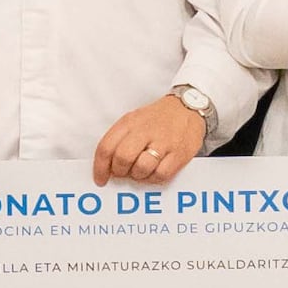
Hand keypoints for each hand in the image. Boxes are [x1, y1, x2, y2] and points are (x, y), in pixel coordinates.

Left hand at [94, 93, 210, 185]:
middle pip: (123, 158)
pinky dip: (154, 178)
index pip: (106, 147)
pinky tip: (154, 172)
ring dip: (138, 176)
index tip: (100, 179)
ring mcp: (163, 142)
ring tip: (141, 171)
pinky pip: (161, 174)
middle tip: (124, 174)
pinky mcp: (179, 153)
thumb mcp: (133, 121)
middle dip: (120, 171)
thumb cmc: (156, 119)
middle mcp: (145, 131)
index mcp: (129, 122)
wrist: (187, 107)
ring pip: (141, 168)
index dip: (100, 168)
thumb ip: (119, 141)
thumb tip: (108, 168)